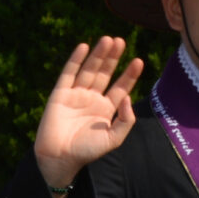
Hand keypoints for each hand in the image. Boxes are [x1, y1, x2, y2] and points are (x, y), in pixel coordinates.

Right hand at [31, 38, 144, 192]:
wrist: (60, 157)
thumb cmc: (87, 151)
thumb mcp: (113, 139)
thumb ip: (125, 120)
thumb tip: (127, 97)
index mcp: (106, 109)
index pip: (120, 88)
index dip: (129, 75)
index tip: (138, 61)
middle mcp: (92, 99)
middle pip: (105, 73)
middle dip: (113, 58)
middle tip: (121, 41)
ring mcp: (76, 94)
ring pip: (89, 70)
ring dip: (98, 55)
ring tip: (108, 40)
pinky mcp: (60, 93)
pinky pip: (69, 73)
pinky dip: (76, 60)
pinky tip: (84, 47)